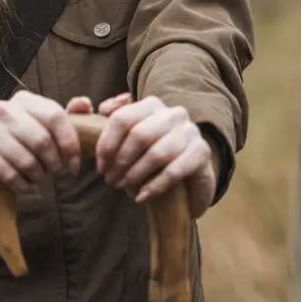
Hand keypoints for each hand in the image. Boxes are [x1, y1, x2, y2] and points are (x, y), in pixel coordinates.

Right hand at [0, 91, 81, 199]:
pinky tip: (23, 185)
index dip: (70, 144)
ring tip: (37, 178)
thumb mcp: (46, 131)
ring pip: (26, 161)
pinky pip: (9, 174)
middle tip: (52, 172)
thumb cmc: (22, 147)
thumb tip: (85, 104)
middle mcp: (2, 108)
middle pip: (42, 140)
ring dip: (37, 177)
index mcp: (23, 100)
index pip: (55, 116)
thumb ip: (68, 117)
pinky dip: (22, 186)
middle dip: (53, 164)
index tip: (74, 166)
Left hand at [87, 94, 216, 218]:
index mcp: (152, 104)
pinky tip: (141, 197)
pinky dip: (155, 186)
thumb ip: (111, 120)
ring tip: (123, 187)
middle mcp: (173, 113)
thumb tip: (98, 108)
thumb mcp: (130, 137)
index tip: (99, 166)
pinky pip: (175, 170)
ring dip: (135, 174)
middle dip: (120, 161)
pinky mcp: (202, 152)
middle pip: (139, 135)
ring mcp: (190, 131)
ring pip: (157, 153)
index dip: (107, 144)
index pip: (122, 118)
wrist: (188, 176)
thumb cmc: (151, 154)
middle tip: (110, 180)